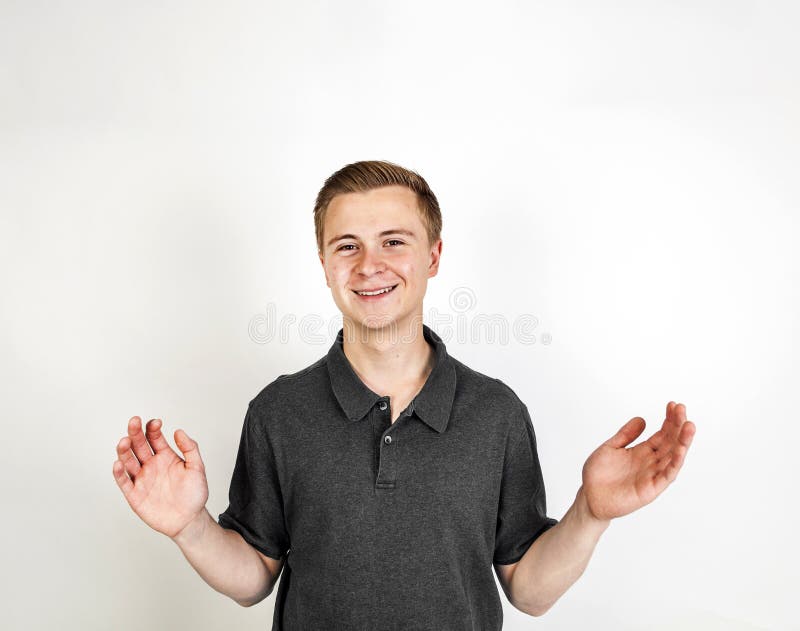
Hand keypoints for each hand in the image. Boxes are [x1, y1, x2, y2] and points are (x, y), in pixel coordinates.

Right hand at [113, 416, 208, 537]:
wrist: (189, 519)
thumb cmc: (194, 493)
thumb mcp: (197, 467)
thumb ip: (190, 448)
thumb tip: (178, 431)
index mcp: (164, 456)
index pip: (154, 437)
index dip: (153, 428)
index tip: (156, 422)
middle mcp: (150, 465)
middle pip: (138, 445)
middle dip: (135, 433)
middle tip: (134, 421)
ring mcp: (141, 478)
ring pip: (128, 461)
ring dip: (124, 450)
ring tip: (125, 441)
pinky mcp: (134, 494)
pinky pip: (124, 482)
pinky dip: (119, 473)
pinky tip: (118, 463)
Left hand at [581, 401, 695, 520]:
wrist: (589, 497)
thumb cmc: (598, 474)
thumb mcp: (610, 447)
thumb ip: (626, 435)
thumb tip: (642, 419)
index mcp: (643, 451)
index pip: (662, 433)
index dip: (669, 420)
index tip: (673, 404)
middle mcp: (651, 462)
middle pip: (670, 442)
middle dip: (678, 425)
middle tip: (682, 408)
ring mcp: (653, 474)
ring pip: (673, 457)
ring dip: (682, 442)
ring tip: (689, 426)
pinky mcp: (651, 489)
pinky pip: (667, 475)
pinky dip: (675, 462)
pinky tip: (680, 449)